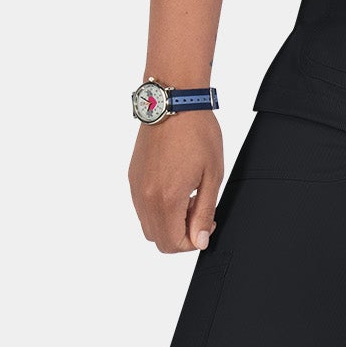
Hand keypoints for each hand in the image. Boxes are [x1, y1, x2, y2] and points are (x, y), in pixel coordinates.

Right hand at [128, 109, 224, 253]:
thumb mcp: (212, 175)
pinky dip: (158, 207)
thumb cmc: (197, 133)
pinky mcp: (133, 177)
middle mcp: (145, 197)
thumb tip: (200, 240)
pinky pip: (142, 206)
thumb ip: (204, 212)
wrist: (174, 102)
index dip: (193, 241)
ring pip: (148, 224)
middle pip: (158, 239)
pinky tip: (176, 185)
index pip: (172, 244)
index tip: (207, 223)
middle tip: (199, 209)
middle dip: (180, 233)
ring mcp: (136, 187)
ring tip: (188, 195)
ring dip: (168, 221)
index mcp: (166, 199)